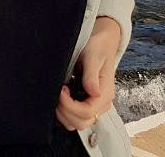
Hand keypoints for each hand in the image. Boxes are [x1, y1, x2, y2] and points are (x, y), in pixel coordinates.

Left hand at [55, 16, 120, 130]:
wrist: (102, 42)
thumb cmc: (98, 46)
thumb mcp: (93, 56)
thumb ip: (91, 74)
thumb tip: (93, 92)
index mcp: (105, 93)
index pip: (87, 112)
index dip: (70, 105)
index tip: (61, 90)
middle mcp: (102, 102)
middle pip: (83, 122)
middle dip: (65, 111)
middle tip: (58, 93)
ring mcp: (95, 104)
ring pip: (78, 123)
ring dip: (64, 113)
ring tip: (60, 94)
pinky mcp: (88, 102)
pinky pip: (76, 116)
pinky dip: (66, 111)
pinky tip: (63, 96)